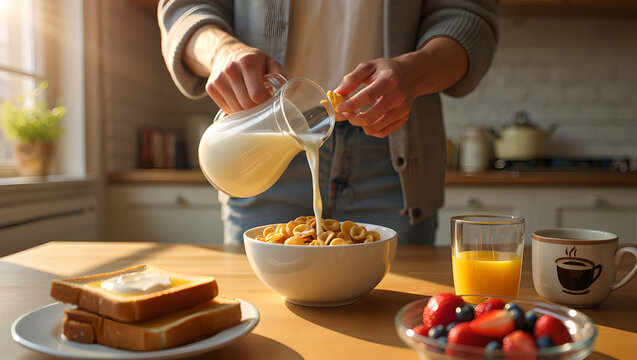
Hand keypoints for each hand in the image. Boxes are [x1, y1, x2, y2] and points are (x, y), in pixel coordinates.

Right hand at [184, 25, 282, 113]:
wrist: (225, 52)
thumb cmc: (251, 60)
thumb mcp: (268, 61)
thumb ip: (279, 75)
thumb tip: (285, 92)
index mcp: (248, 62)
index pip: (257, 94)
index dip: (266, 101)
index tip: (269, 99)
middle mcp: (231, 70)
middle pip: (246, 104)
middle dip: (257, 107)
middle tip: (260, 102)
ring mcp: (218, 80)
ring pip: (236, 109)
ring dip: (246, 109)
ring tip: (250, 98)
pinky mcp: (211, 88)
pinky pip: (227, 108)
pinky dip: (235, 108)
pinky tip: (239, 98)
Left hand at [334, 37, 468, 137]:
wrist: (410, 75)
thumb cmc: (386, 70)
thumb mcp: (368, 67)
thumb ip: (352, 79)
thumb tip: (337, 93)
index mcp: (389, 80)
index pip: (367, 97)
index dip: (350, 105)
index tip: (339, 107)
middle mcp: (398, 96)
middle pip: (370, 117)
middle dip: (352, 119)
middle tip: (345, 114)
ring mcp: (402, 109)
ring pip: (374, 128)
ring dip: (360, 125)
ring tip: (356, 115)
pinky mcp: (403, 118)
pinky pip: (382, 132)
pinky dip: (370, 129)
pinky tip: (368, 119)